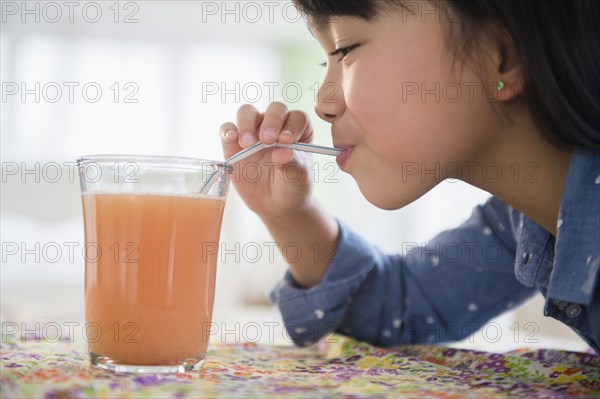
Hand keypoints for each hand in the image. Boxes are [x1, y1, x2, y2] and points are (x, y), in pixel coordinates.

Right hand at [220, 102, 314, 219]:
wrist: (275, 206)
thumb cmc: (292, 188)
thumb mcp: (298, 180)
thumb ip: (292, 165)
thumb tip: (283, 153)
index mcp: (299, 131)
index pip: (297, 118)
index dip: (292, 125)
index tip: (287, 140)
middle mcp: (276, 126)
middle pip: (274, 109)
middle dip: (271, 121)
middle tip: (267, 140)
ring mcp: (254, 133)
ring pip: (247, 113)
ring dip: (247, 124)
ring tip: (248, 144)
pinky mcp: (234, 144)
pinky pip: (227, 129)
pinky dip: (227, 130)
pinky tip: (231, 139)